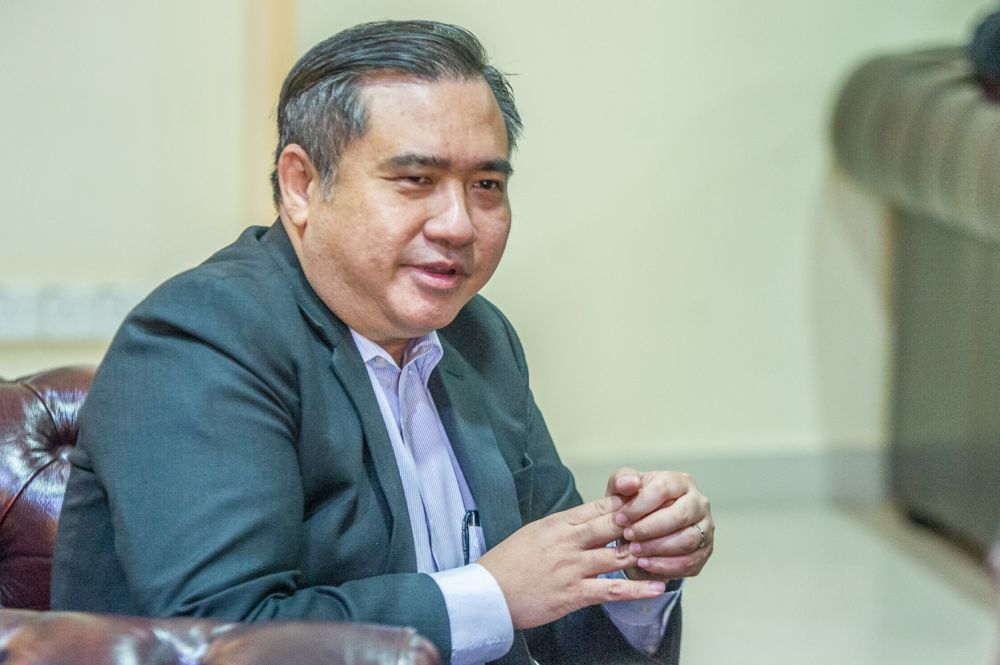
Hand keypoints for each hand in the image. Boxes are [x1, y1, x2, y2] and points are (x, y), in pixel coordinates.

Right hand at [477, 494, 668, 628]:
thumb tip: (584, 521)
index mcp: (558, 523)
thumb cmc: (508, 563)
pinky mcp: (574, 593)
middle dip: (641, 523)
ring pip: (618, 555)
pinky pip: (612, 590)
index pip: (599, 507)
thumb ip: (562, 527)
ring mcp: (573, 567)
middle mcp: (568, 541)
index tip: (647, 500)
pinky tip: (657, 586)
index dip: (627, 504)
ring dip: (645, 553)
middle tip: (666, 521)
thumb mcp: (534, 532)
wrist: (487, 593)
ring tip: (669, 551)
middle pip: (614, 526)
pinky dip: (638, 589)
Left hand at [606, 468, 713, 581]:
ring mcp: (705, 528)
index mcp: (680, 482)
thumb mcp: (622, 489)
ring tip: (634, 550)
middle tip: (628, 536)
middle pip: (680, 515)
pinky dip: (664, 565)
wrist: (644, 530)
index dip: (640, 505)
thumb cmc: (634, 505)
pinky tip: (644, 564)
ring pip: (687, 540)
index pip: (663, 489)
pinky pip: (689, 562)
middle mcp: (698, 503)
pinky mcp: (704, 552)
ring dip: (657, 548)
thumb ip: (621, 481)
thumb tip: (628, 484)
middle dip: (650, 528)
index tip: (620, 518)